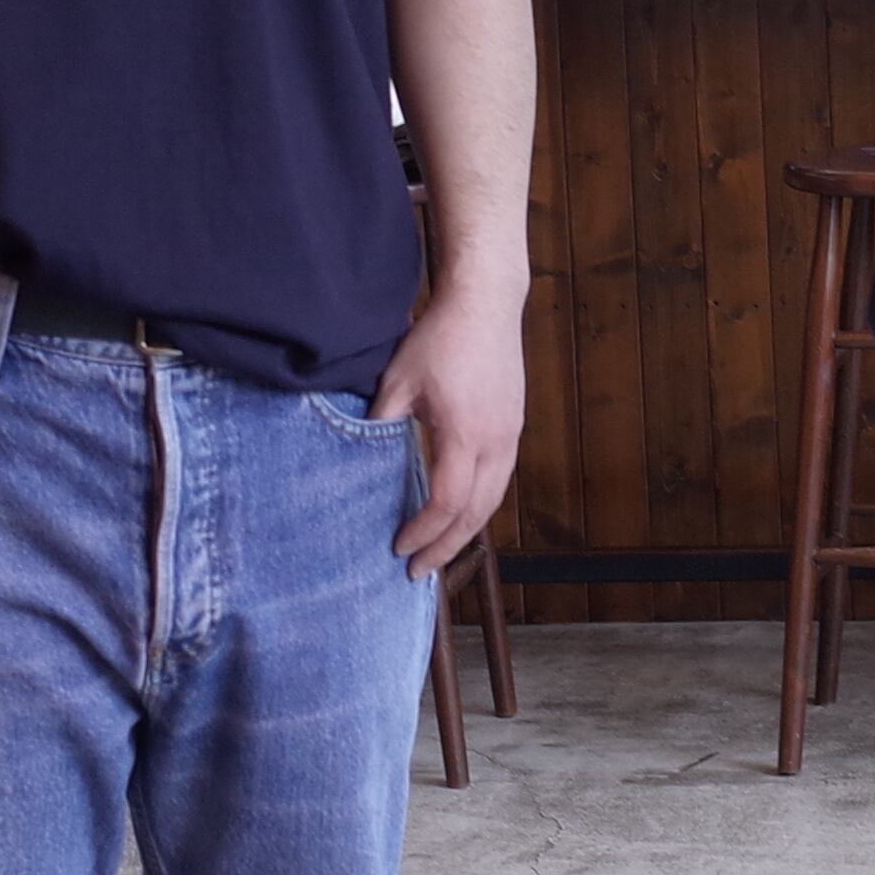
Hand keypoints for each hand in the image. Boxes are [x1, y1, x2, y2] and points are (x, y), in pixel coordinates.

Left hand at [370, 279, 526, 578]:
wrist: (485, 303)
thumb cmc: (440, 337)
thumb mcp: (398, 380)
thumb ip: (381, 423)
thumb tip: (360, 460)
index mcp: (465, 433)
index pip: (446, 502)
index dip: (423, 532)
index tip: (398, 547)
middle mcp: (497, 441)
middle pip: (476, 513)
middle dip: (447, 547)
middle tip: (419, 572)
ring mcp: (511, 435)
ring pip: (494, 500)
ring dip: (466, 531)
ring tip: (440, 551)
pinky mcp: (514, 426)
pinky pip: (500, 480)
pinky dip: (479, 505)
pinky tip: (460, 513)